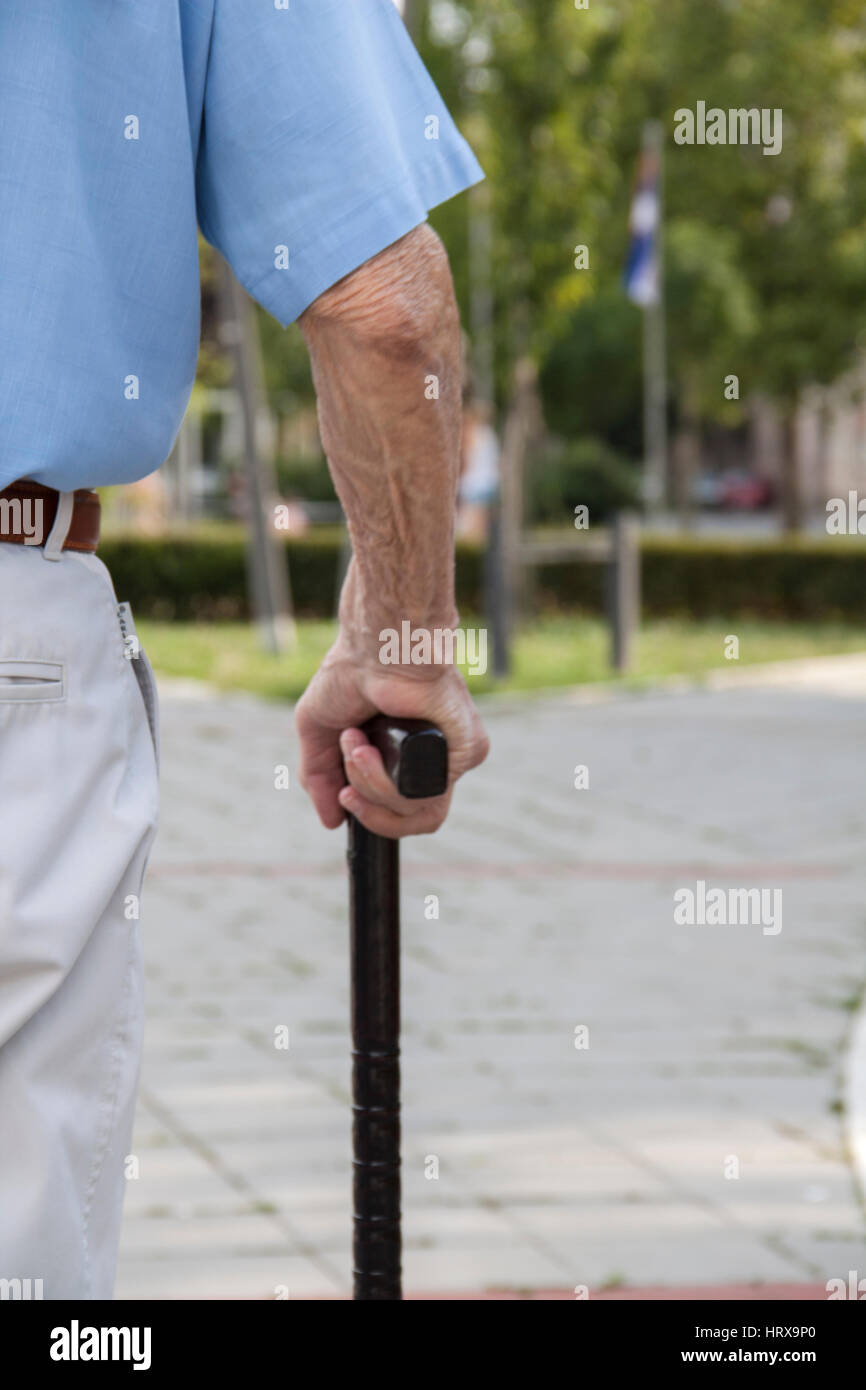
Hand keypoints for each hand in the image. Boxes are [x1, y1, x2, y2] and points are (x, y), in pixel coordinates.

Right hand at [294, 634, 488, 838]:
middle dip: (368, 810)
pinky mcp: (468, 750)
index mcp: (407, 757)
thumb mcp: (320, 729)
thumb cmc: (351, 673)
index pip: (401, 811)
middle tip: (346, 788)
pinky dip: (384, 780)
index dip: (370, 814)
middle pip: (408, 820)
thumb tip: (331, 820)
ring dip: (369, 788)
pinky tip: (366, 746)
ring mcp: (453, 756)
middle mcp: (433, 760)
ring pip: (414, 811)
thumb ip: (321, 776)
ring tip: (355, 748)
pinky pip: (423, 795)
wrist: (376, 644)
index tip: (344, 796)